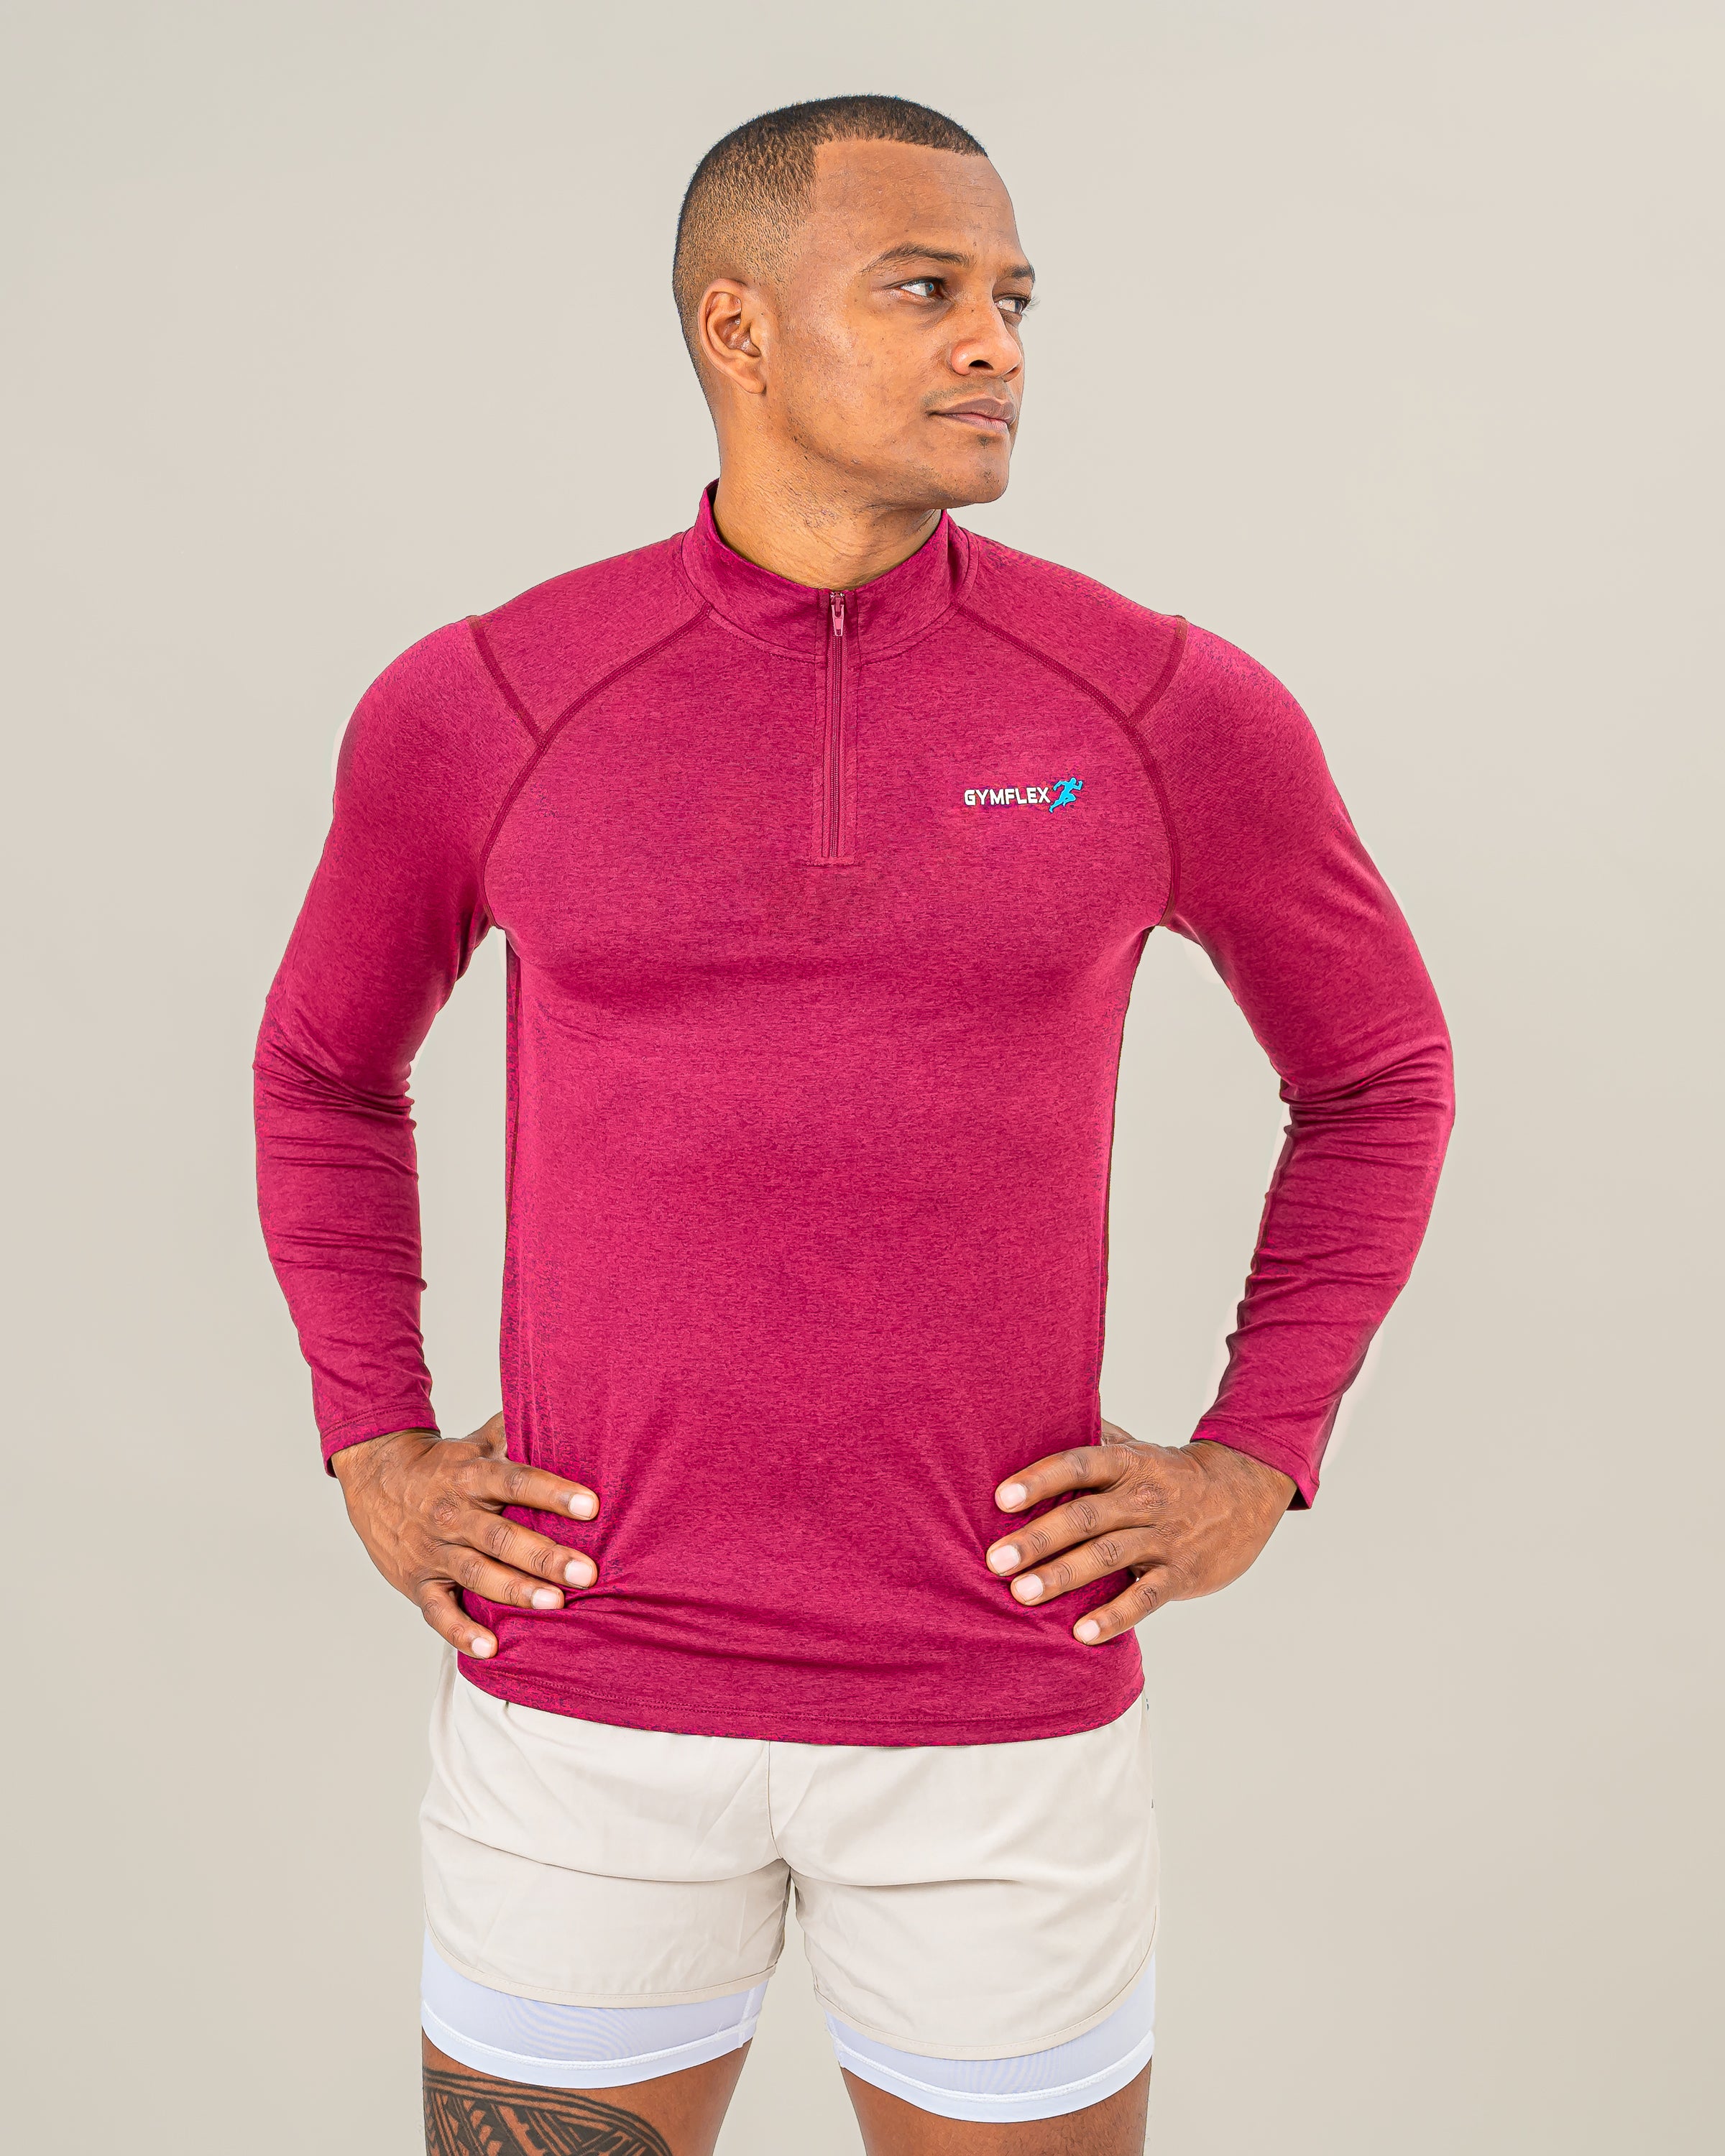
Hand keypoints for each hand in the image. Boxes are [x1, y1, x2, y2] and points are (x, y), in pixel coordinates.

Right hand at [331, 1412, 597, 1659]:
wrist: (375, 1479)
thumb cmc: (441, 1464)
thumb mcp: (475, 1442)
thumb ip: (514, 1430)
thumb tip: (563, 1406)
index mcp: (470, 1476)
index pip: (516, 1481)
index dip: (553, 1493)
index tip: (590, 1506)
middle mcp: (453, 1514)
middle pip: (501, 1535)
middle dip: (545, 1555)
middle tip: (585, 1572)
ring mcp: (433, 1550)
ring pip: (477, 1573)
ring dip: (516, 1590)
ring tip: (554, 1603)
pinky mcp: (417, 1582)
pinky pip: (438, 1611)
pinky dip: (461, 1632)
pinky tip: (489, 1648)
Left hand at [985, 1422, 1294, 1644]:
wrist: (1245, 1493)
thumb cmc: (1170, 1473)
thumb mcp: (1136, 1448)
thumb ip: (1091, 1439)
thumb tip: (1034, 1420)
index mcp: (1128, 1463)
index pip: (1080, 1465)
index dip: (1041, 1480)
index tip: (1002, 1498)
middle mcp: (1144, 1498)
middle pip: (1086, 1517)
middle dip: (1038, 1539)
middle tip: (996, 1559)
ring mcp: (1164, 1537)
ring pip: (1109, 1557)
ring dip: (1063, 1575)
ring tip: (1022, 1593)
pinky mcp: (1181, 1574)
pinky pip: (1145, 1597)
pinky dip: (1114, 1616)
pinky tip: (1082, 1632)